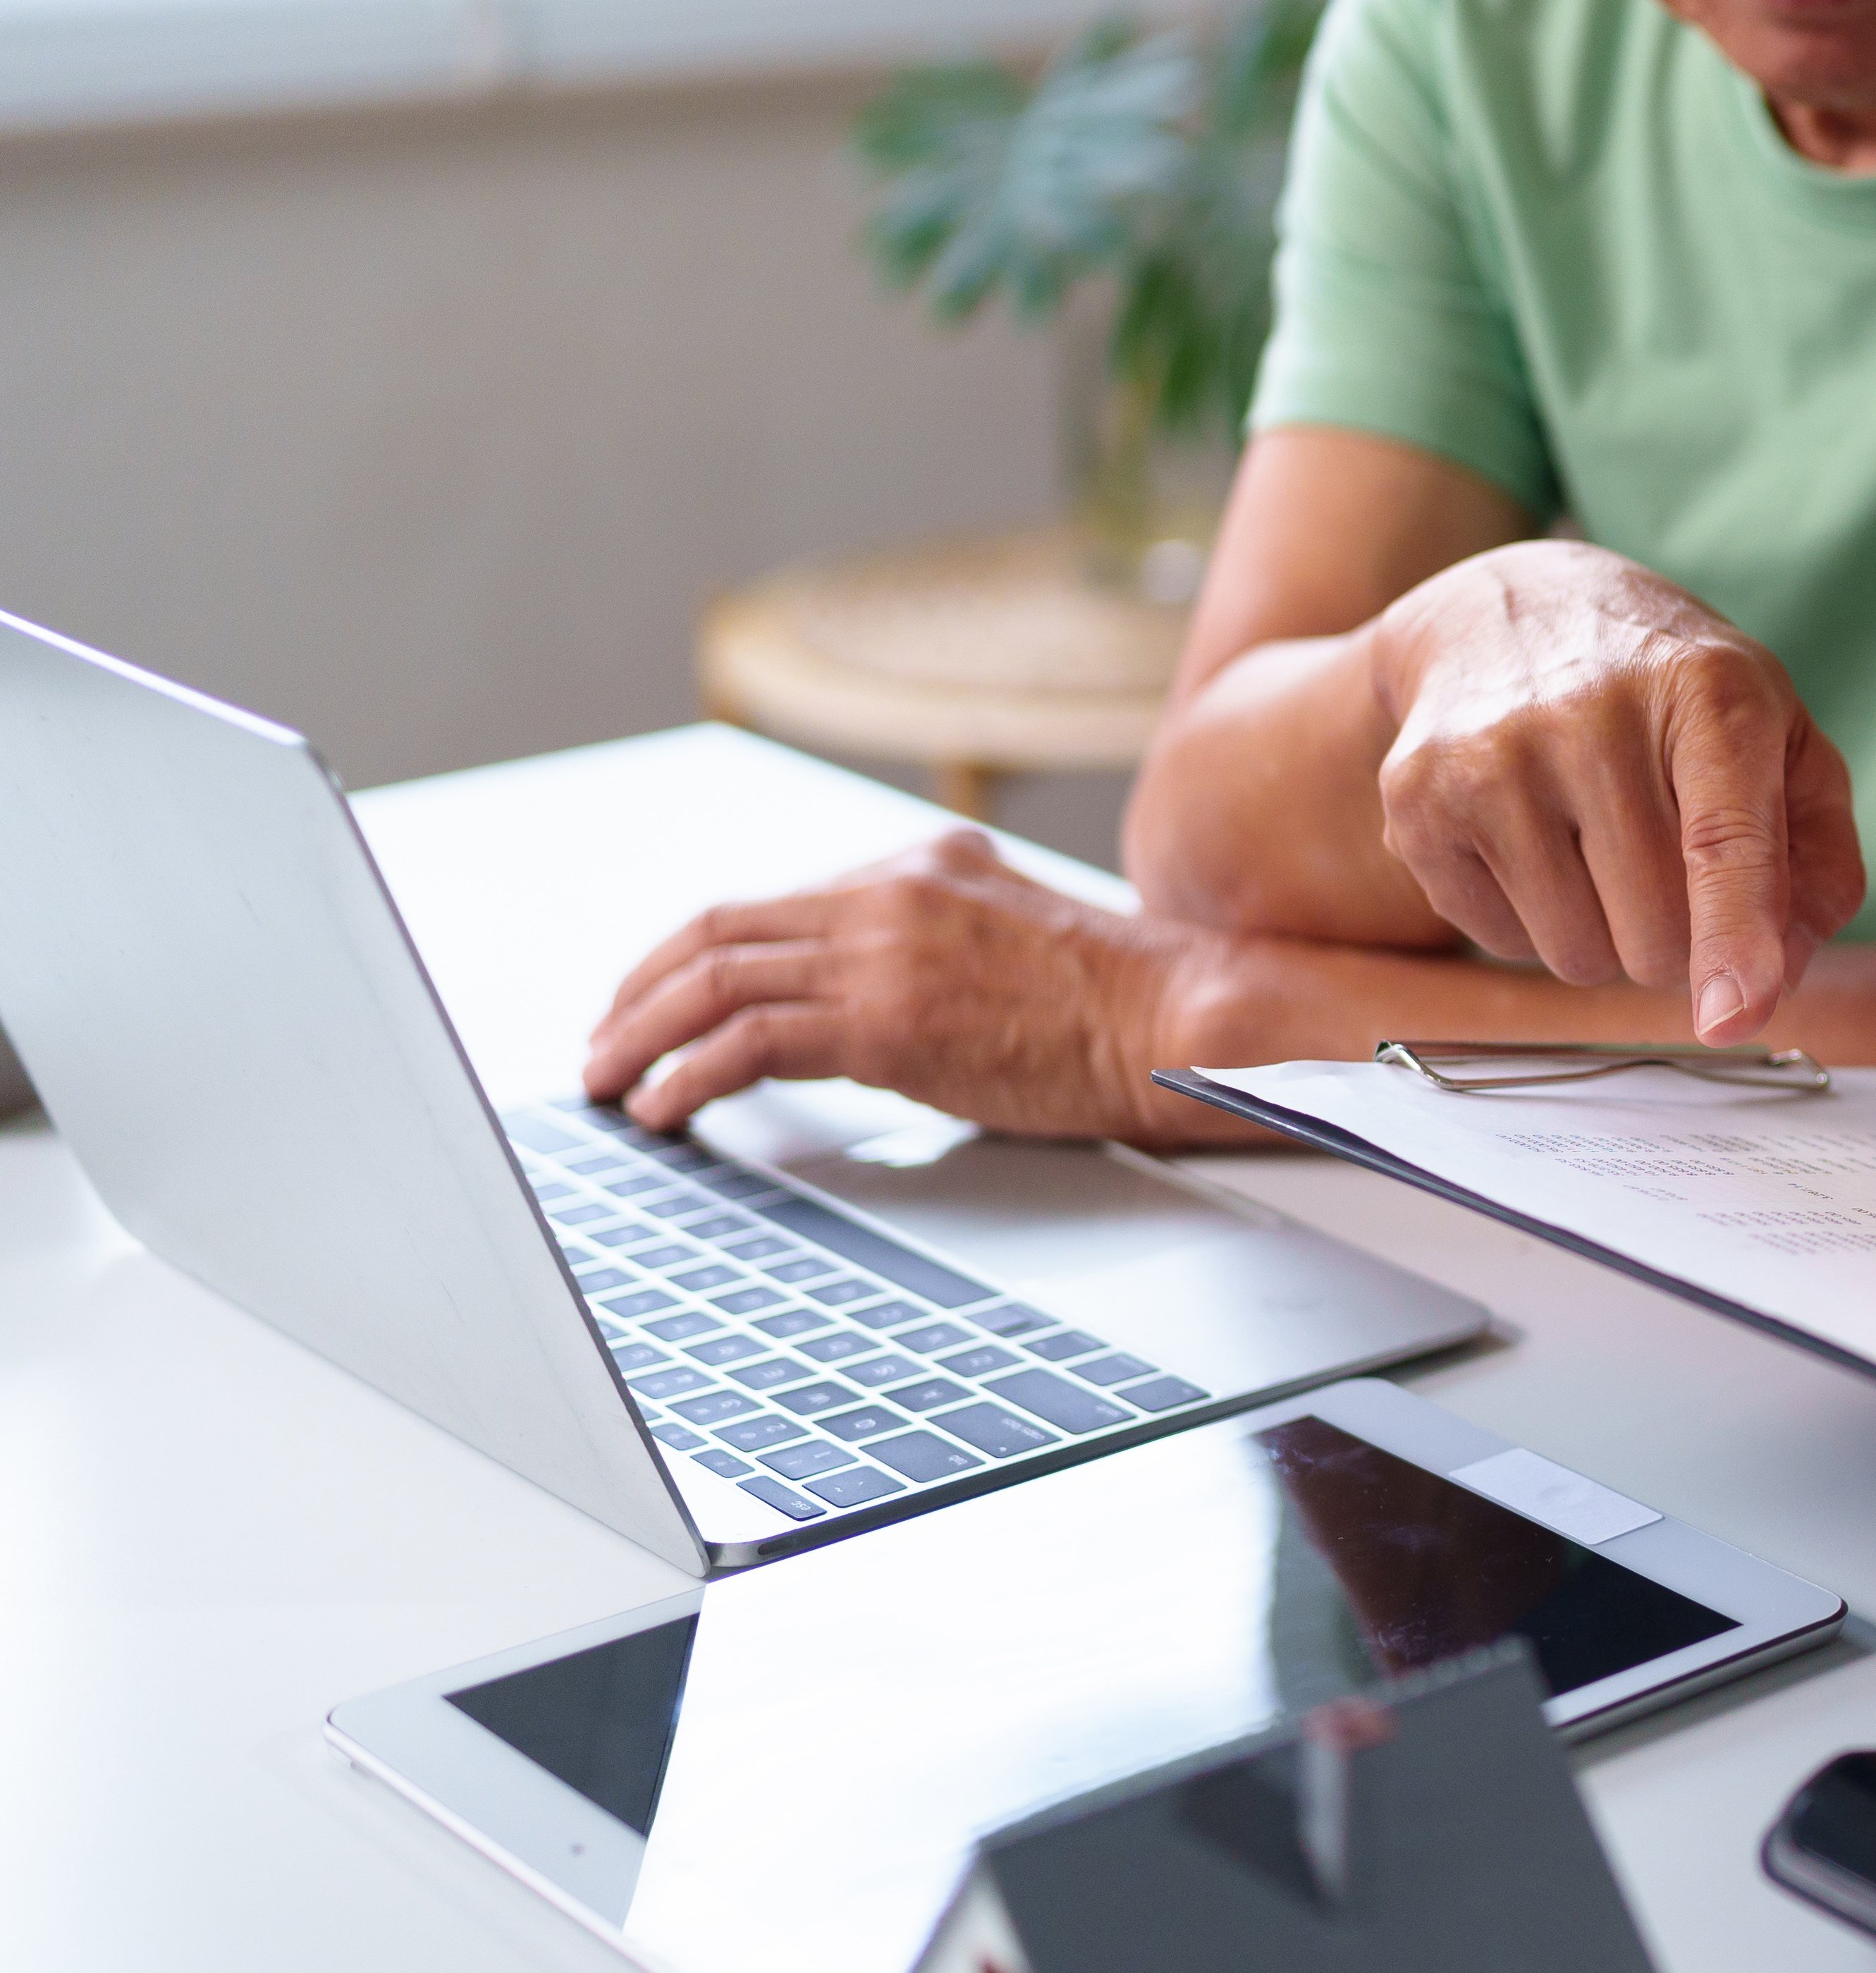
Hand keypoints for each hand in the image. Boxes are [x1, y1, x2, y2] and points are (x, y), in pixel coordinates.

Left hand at [579, 834, 1230, 1147]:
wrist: (1176, 1017)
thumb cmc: (1118, 1003)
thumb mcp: (1011, 937)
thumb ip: (933, 942)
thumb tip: (867, 1002)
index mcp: (919, 863)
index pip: (769, 902)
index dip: (688, 955)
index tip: (653, 1000)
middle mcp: (887, 891)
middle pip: (715, 929)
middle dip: (639, 992)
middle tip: (603, 1046)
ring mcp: (882, 950)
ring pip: (713, 979)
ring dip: (642, 1036)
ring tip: (610, 1084)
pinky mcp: (885, 1018)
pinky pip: (747, 1041)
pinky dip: (688, 1076)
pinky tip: (667, 1109)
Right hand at [1363, 540, 1868, 1038]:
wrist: (1509, 614)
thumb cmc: (1670, 697)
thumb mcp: (1779, 740)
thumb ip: (1817, 860)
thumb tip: (1779, 978)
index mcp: (1708, 694)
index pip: (1724, 840)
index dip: (1736, 936)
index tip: (1735, 1014)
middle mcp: (1591, 717)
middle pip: (1654, 936)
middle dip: (1677, 939)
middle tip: (1664, 860)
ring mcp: (1491, 757)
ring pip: (1577, 957)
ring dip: (1604, 935)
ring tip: (1596, 842)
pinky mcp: (1417, 799)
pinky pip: (1502, 942)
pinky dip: (1531, 919)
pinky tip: (1533, 836)